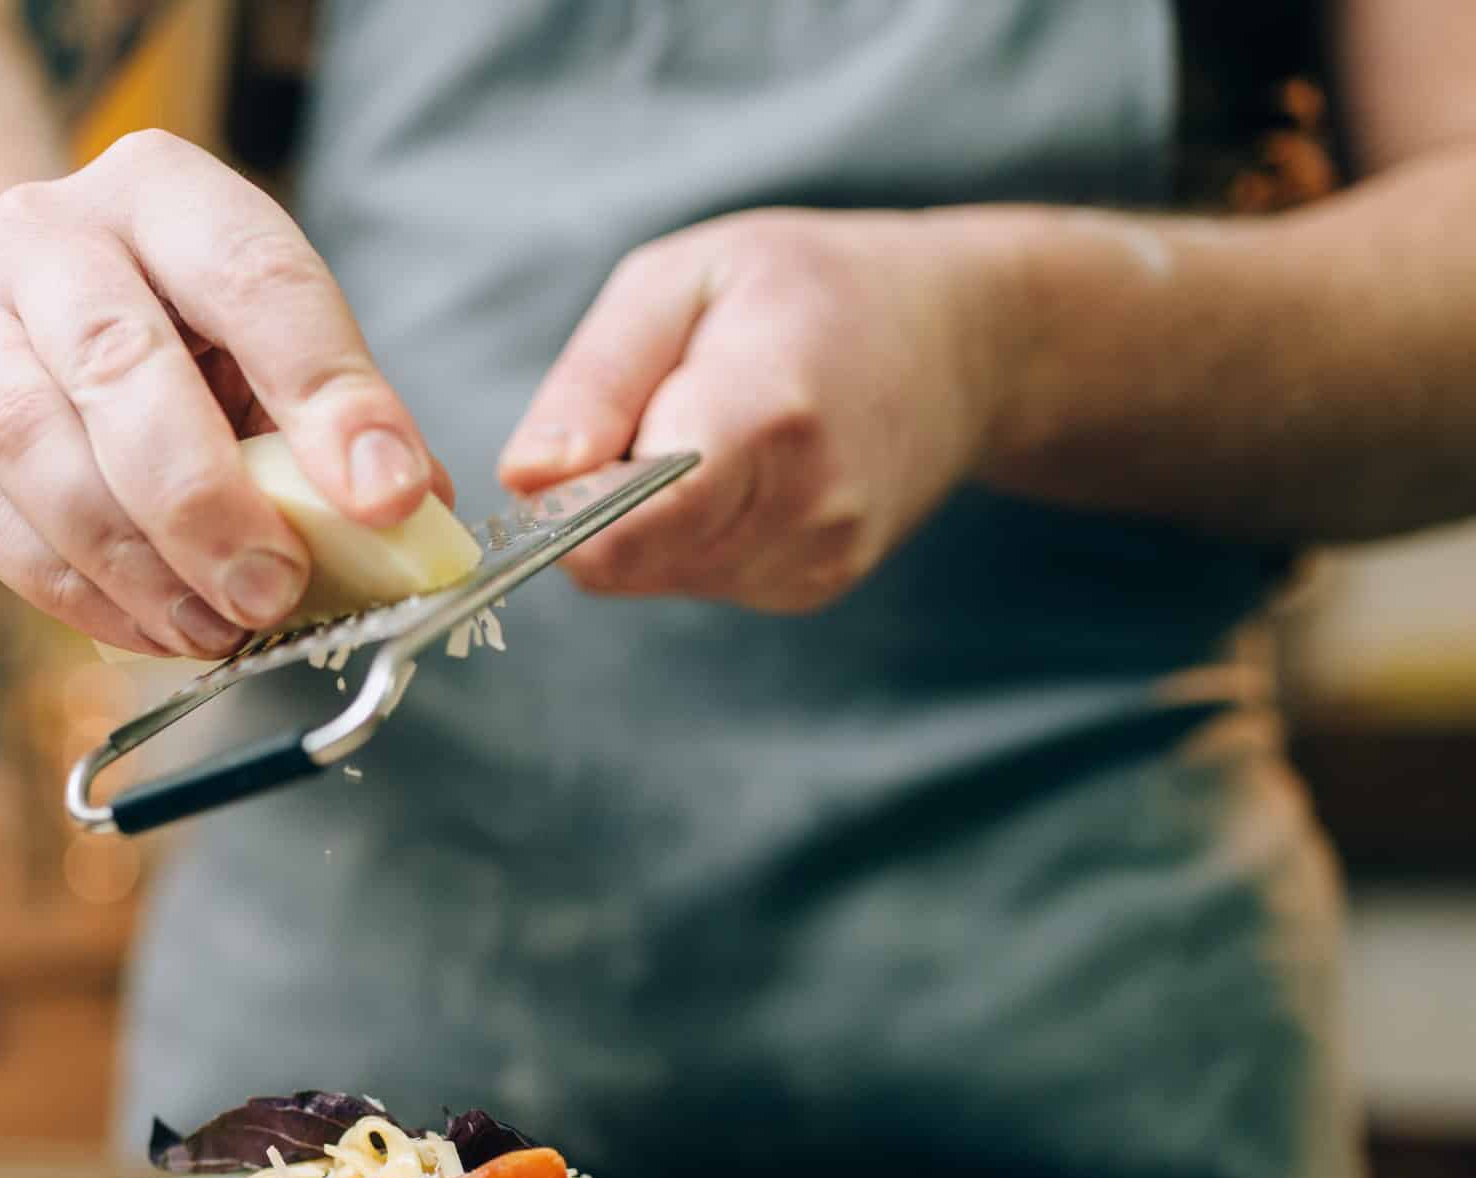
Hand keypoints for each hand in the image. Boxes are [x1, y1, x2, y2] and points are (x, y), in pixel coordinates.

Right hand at [0, 130, 448, 656]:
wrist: (15, 312)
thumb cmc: (173, 329)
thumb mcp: (262, 333)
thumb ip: (335, 412)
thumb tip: (413, 517)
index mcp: (160, 189)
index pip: (254, 281)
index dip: (328, 396)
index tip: (385, 496)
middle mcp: (46, 238)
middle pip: (119, 363)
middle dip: (207, 499)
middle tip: (275, 589)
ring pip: (39, 450)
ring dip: (137, 561)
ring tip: (219, 627)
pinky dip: (80, 594)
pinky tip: (156, 627)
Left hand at [498, 210, 1002, 613]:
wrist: (965, 340)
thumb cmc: (812, 289)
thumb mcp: (685, 278)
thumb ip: (596, 379)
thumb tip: (524, 477)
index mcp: (765, 416)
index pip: (622, 525)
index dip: (560, 504)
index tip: (564, 453)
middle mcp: (800, 510)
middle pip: (618, 559)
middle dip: (592, 502)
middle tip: (643, 415)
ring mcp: (814, 561)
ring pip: (649, 575)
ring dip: (639, 516)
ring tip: (702, 429)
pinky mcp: (813, 587)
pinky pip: (694, 577)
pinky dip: (684, 531)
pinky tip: (734, 468)